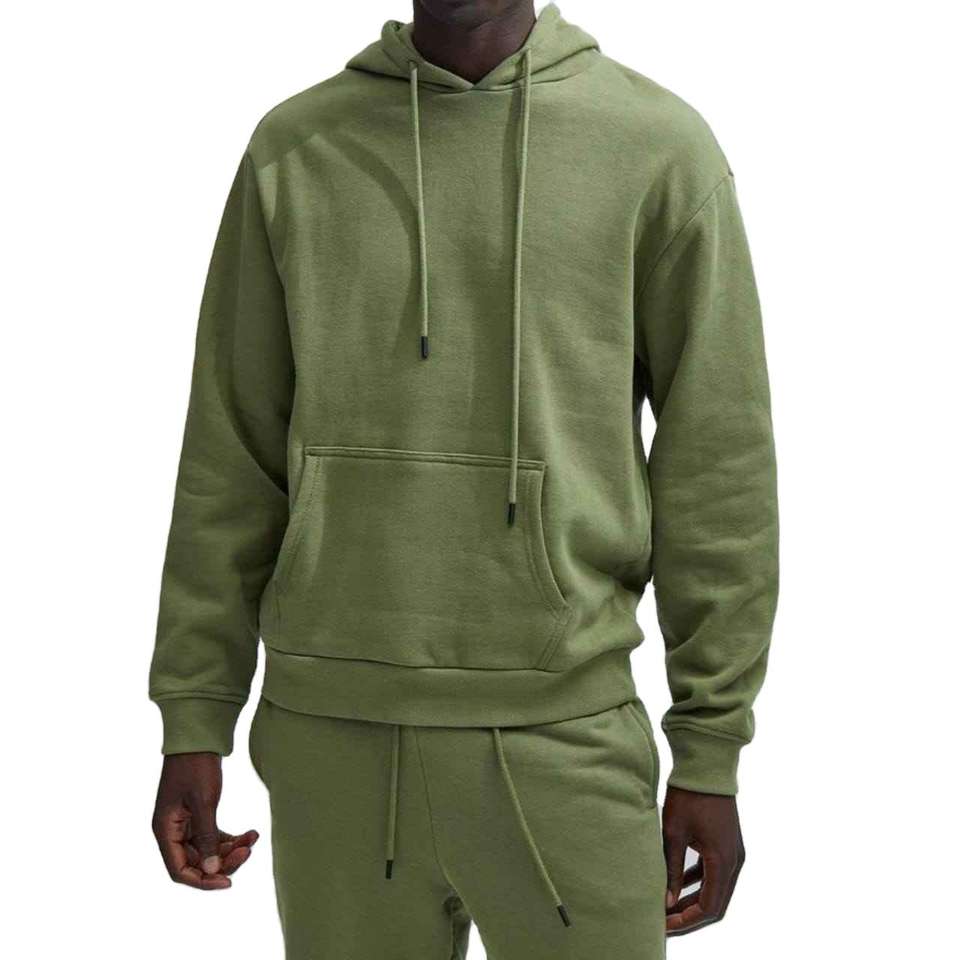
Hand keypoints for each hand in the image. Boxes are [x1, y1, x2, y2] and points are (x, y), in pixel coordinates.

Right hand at [152, 752, 258, 889]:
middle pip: (197, 862)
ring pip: (208, 850)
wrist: (199, 736)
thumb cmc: (196, 766)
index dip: (203, 881)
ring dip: (231, 849)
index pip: (180, 871)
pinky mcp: (199, 814)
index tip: (228, 882)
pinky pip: (214, 837)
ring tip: (252, 838)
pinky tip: (251, 833)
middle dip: (223, 861)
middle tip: (247, 851)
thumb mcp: (203, 801)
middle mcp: (172, 831)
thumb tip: (214, 869)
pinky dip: (231, 838)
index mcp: (165, 830)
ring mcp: (185, 823)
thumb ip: (207, 836)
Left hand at [662, 786, 744, 935]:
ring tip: (668, 907)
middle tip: (664, 922)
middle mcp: (734, 861)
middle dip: (690, 915)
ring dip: (694, 900)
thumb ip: (672, 869)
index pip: (709, 907)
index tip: (665, 925)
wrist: (706, 767)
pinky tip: (678, 885)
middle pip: (715, 903)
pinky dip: (698, 883)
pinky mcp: (726, 844)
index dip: (687, 920)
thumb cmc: (689, 796)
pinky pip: (714, 873)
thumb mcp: (674, 834)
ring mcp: (733, 852)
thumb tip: (667, 901)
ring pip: (715, 889)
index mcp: (723, 861)